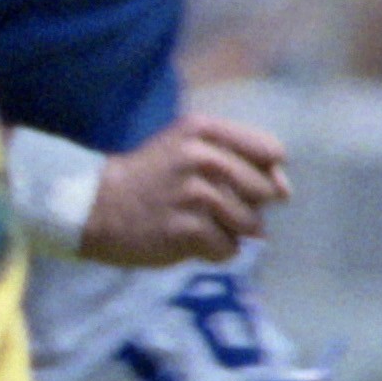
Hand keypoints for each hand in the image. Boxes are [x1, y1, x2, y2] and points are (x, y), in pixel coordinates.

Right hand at [82, 114, 291, 264]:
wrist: (96, 206)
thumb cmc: (153, 178)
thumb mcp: (190, 147)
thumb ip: (243, 159)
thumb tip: (285, 192)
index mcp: (204, 129)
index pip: (271, 152)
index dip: (263, 173)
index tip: (234, 181)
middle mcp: (201, 157)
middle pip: (265, 192)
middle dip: (245, 205)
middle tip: (206, 204)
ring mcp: (193, 194)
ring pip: (250, 224)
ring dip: (229, 231)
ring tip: (195, 222)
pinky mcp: (185, 230)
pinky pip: (228, 249)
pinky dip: (213, 250)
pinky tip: (186, 239)